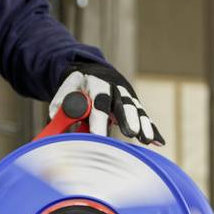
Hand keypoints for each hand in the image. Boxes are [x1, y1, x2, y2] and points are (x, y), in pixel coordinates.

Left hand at [49, 61, 164, 145]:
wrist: (91, 70)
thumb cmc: (76, 86)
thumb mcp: (65, 88)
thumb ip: (59, 102)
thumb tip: (54, 117)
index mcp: (95, 82)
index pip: (98, 100)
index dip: (99, 118)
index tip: (98, 135)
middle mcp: (114, 87)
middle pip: (122, 102)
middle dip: (127, 118)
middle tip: (131, 133)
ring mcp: (125, 94)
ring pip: (136, 109)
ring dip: (142, 124)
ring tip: (146, 140)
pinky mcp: (133, 102)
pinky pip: (143, 115)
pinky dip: (152, 128)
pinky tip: (159, 142)